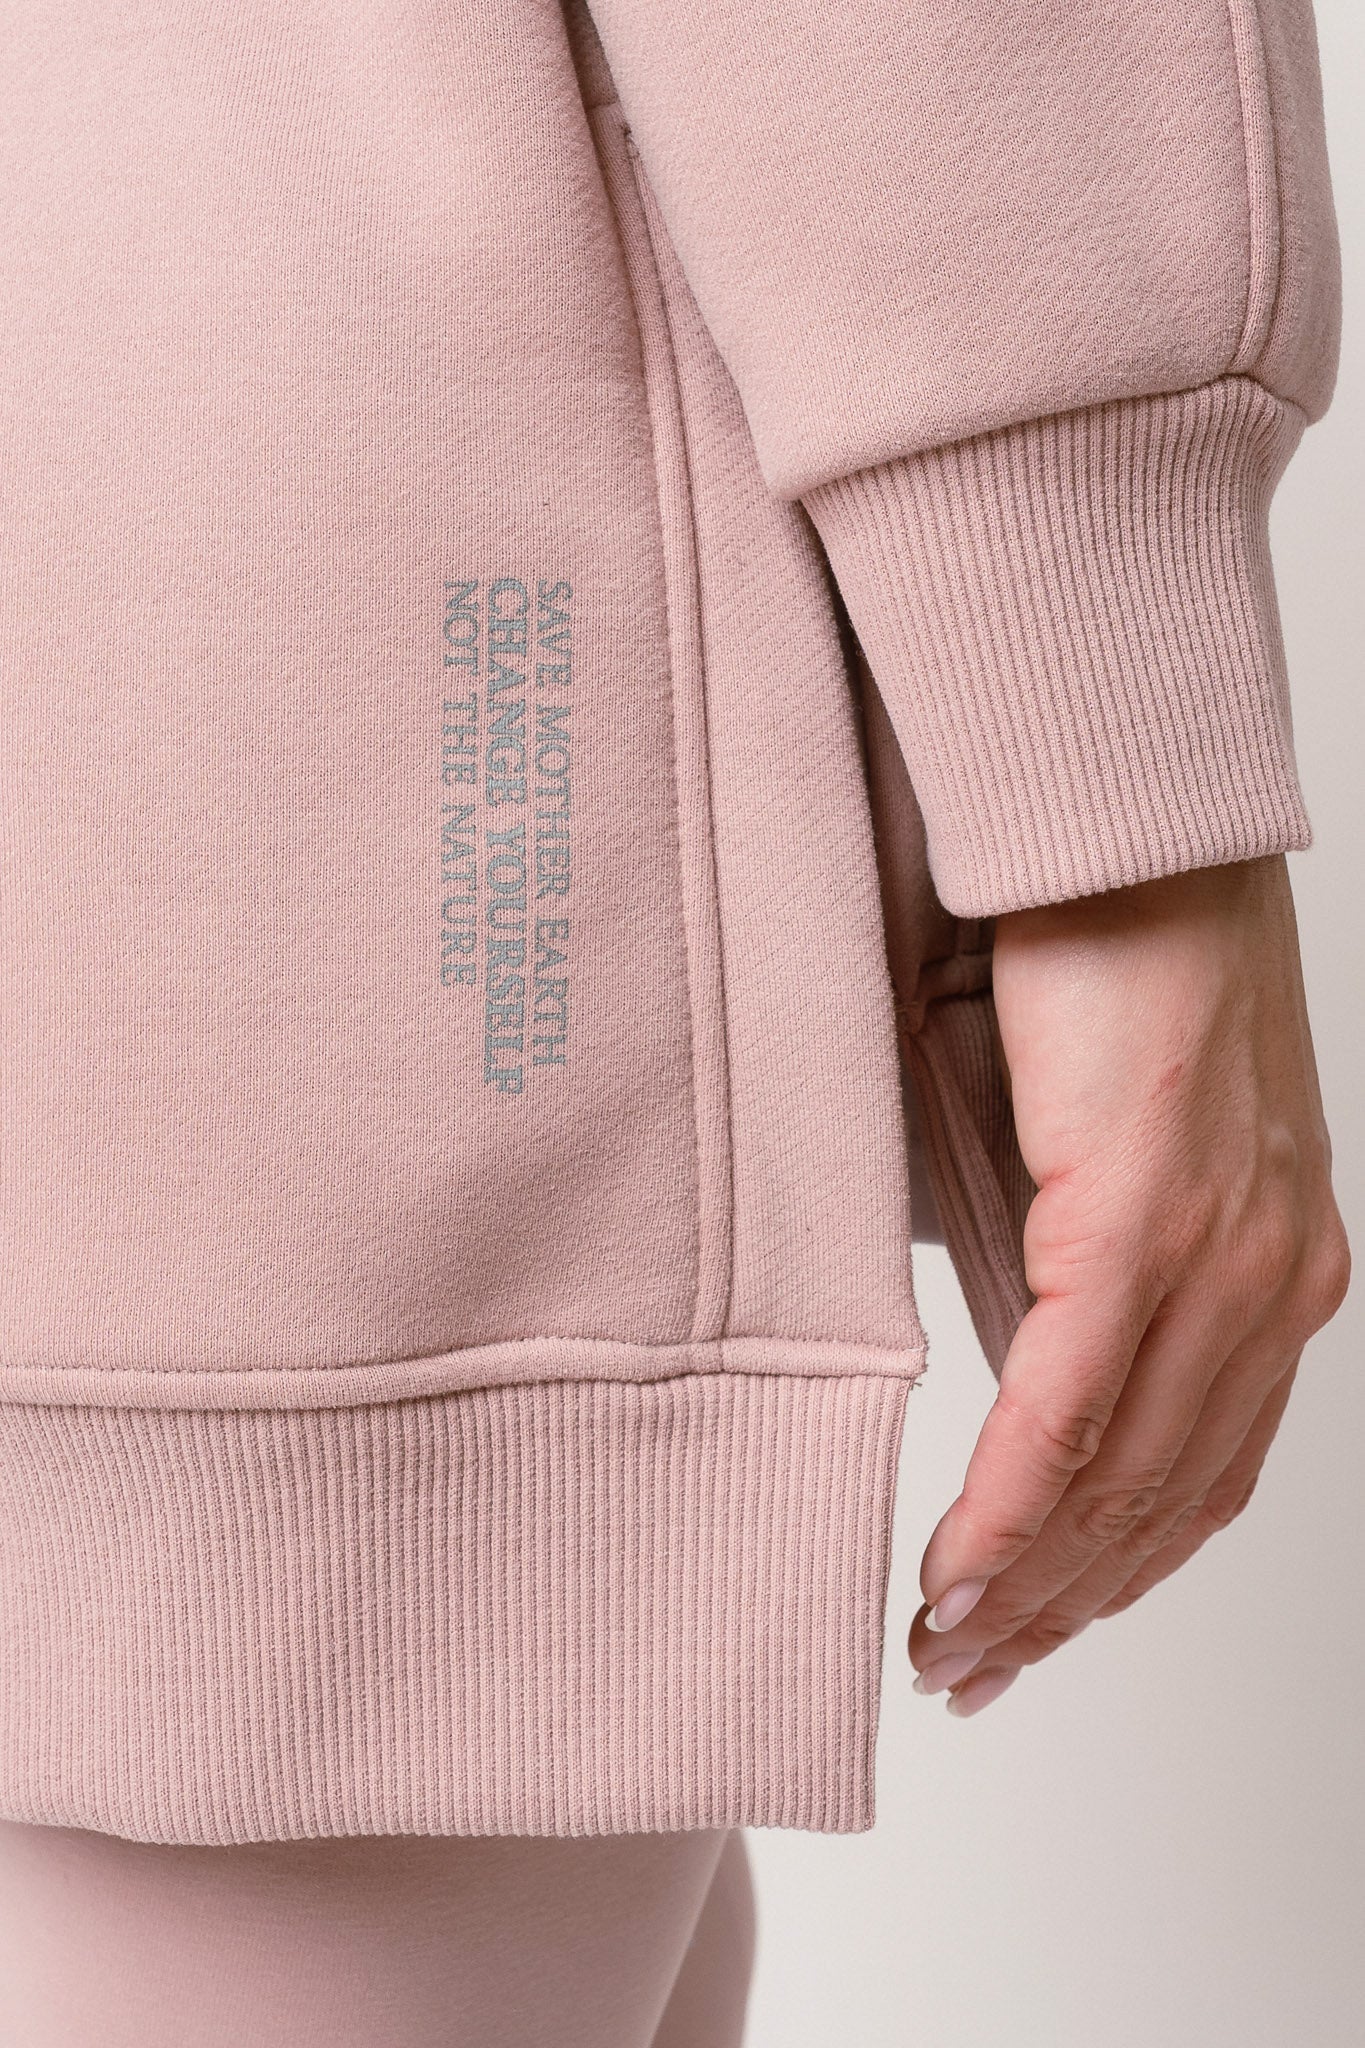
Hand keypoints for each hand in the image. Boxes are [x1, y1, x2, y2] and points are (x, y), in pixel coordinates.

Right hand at [908, 854, 1349, 1715]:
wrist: (1123, 826)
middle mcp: (1271, 1279)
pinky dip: (1013, 1507)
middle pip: (1164, 1502)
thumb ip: (1079, 1269)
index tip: (1026, 1637)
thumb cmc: (1108, 959)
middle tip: (971, 1678)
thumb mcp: (1098, 1144)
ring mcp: (1221, 1251)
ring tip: (952, 1650)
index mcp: (1277, 1267)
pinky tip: (960, 1571)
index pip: (1201, 1473)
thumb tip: (1014, 1370)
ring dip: (1032, 1585)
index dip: (1109, 1578)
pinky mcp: (1146, 1212)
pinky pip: (1073, 1405)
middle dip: (1062, 1612)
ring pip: (1125, 1478)